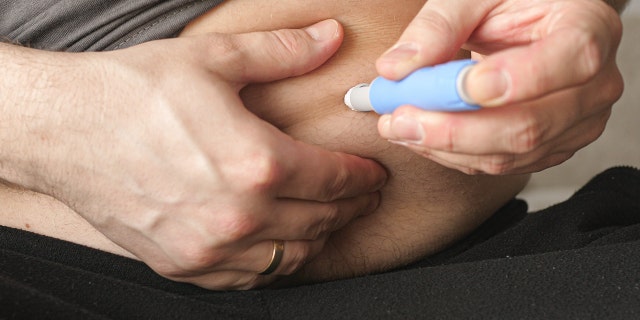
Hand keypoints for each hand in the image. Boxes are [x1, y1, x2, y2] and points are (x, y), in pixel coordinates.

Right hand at [2, 20, 385, 288]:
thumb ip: (281, 51)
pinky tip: (280, 244)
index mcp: (256, 163)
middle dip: (351, 207)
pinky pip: (249, 278)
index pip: (335, 180)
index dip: (362, 177)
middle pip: (320, 220)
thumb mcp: (213, 59)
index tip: (373, 174)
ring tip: (329, 218)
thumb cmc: (134, 91)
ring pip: (291, 256)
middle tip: (363, 196)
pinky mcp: (182, 264)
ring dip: (319, 237)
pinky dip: (275, 263)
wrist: (65, 128)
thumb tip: (329, 36)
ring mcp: (209, 248)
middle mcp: (238, 215)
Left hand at [375, 0, 623, 173]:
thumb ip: (439, 26)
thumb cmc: (514, 4)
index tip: (461, 85)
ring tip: (399, 126)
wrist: (533, 24)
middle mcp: (594, 85)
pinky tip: (423, 136)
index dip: (517, 79)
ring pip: (509, 154)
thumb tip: (397, 67)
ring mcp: (576, 124)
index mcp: (589, 28)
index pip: (572, 59)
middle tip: (402, 119)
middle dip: (455, 129)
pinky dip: (453, 154)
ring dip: (444, 146)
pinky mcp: (551, 148)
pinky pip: (500, 164)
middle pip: (531, 124)